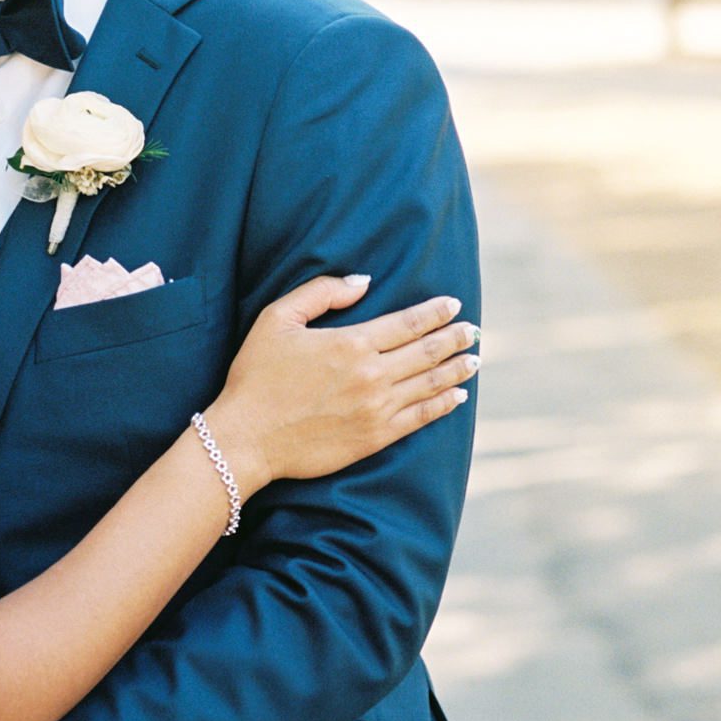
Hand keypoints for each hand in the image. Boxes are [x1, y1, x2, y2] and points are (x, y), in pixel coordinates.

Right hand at [209, 278, 479, 492]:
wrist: (246, 439)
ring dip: (457, 370)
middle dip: (455, 338)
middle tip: (473, 331)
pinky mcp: (375, 437)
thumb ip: (321, 293)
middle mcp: (372, 375)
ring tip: (474, 360)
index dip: (435, 313)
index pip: (408, 323)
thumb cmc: (256, 377)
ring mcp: (377, 409)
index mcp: (351, 343)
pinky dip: (443, 405)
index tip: (454, 305)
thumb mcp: (276, 320)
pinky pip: (420, 418)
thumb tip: (363, 281)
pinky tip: (456, 396)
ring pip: (430, 384)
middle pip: (427, 352)